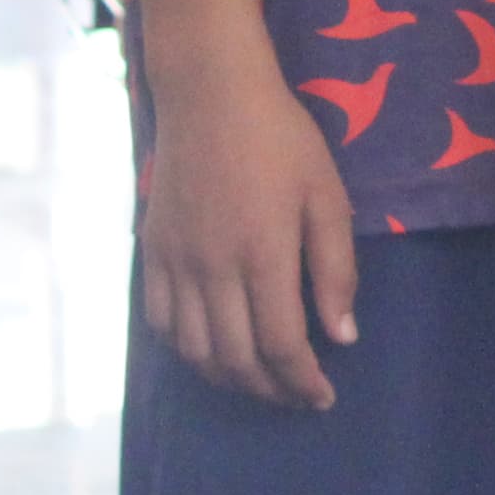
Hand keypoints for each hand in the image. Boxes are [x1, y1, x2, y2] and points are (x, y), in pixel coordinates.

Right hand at [138, 42, 358, 409]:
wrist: (211, 97)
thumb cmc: (282, 140)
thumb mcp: (327, 195)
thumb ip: (335, 269)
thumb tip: (342, 335)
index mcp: (263, 254)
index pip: (280, 345)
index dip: (302, 380)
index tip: (322, 397)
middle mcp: (213, 269)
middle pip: (235, 358)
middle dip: (269, 389)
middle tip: (296, 396)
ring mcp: (176, 264)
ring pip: (194, 350)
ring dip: (228, 378)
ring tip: (260, 381)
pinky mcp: (152, 254)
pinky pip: (161, 323)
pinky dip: (187, 351)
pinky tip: (212, 350)